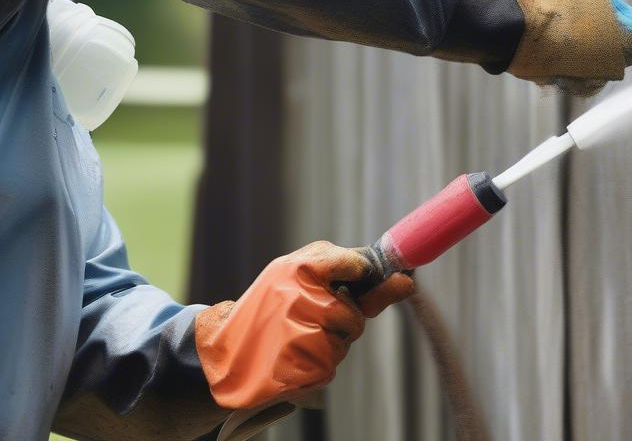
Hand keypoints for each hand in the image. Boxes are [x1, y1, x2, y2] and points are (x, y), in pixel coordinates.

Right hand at [194, 241, 414, 409]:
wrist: (221, 348)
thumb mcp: (298, 273)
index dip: (363, 273)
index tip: (361, 277)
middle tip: (310, 316)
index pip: (355, 264)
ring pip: (344, 341)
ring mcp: (300, 338)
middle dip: (342, 319)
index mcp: (299, 269)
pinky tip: (292, 355)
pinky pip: (330, 365)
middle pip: (354, 315)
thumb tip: (407, 280)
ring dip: (330, 341)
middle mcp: (301, 301)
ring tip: (295, 335)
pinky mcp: (300, 370)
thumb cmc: (270, 306)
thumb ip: (349, 270)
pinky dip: (318, 362)